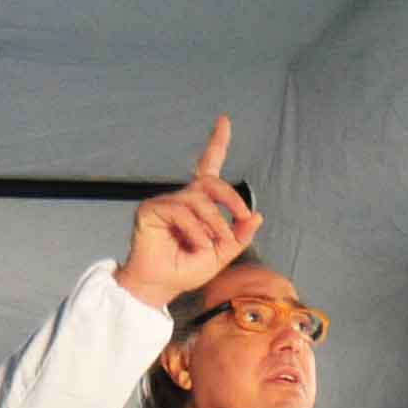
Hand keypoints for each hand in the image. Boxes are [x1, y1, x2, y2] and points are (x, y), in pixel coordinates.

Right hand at [115, 115, 262, 307]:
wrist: (160, 287)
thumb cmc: (185, 270)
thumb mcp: (221, 254)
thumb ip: (239, 236)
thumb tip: (256, 215)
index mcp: (197, 204)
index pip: (208, 167)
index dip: (216, 143)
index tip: (224, 121)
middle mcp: (181, 198)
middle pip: (210, 182)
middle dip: (230, 197)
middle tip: (242, 216)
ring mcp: (165, 202)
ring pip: (199, 201)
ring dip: (214, 225)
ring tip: (212, 246)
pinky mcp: (151, 209)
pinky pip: (182, 212)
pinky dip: (195, 232)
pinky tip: (194, 246)